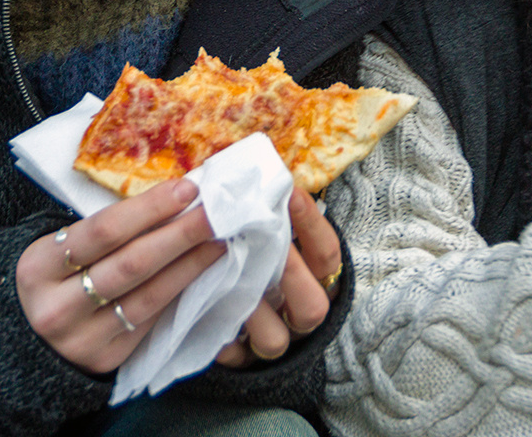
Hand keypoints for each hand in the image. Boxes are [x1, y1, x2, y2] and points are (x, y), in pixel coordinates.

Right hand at [16, 179, 225, 374]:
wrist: (24, 341)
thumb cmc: (51, 278)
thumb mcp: (56, 248)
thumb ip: (102, 229)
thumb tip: (171, 198)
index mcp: (38, 267)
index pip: (102, 231)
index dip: (149, 209)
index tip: (187, 189)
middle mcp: (57, 307)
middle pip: (131, 264)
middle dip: (180, 234)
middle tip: (217, 211)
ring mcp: (82, 339)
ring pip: (148, 296)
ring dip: (190, 265)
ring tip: (219, 240)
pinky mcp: (106, 360)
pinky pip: (150, 320)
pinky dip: (178, 292)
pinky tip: (200, 272)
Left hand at [216, 188, 339, 366]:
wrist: (229, 306)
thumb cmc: (249, 250)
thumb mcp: (266, 233)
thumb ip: (266, 214)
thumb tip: (253, 172)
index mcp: (314, 278)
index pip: (327, 255)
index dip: (312, 226)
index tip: (290, 193)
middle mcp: (298, 312)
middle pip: (313, 307)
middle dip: (287, 274)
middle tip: (258, 241)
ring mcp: (272, 339)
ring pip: (274, 340)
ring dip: (249, 310)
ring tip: (223, 278)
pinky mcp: (240, 361)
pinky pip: (233, 357)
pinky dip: (218, 337)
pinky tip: (203, 311)